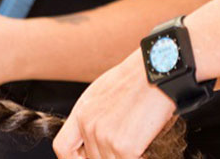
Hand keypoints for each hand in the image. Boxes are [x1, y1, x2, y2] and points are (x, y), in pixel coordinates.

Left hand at [53, 51, 175, 158]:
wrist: (157, 70)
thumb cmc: (138, 78)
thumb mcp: (103, 92)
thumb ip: (94, 116)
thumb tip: (96, 137)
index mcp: (82, 111)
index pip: (62, 148)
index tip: (86, 158)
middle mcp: (88, 125)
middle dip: (109, 156)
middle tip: (124, 145)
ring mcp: (105, 137)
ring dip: (124, 157)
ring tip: (138, 143)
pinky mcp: (124, 147)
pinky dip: (139, 158)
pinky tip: (145, 149)